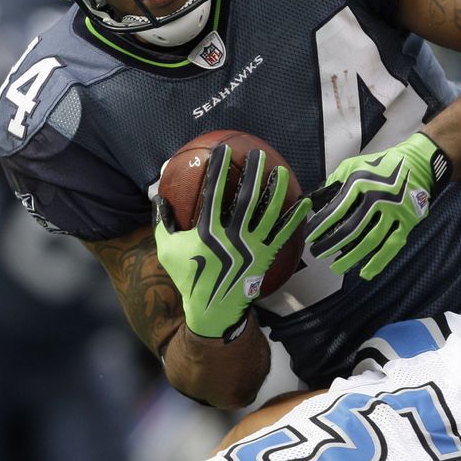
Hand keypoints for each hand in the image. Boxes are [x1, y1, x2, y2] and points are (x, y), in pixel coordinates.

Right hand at [155, 145, 310, 340]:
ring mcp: (252, 246)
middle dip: (253, 173)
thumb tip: (157, 196)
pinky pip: (284, 233)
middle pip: (246, 197)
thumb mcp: (166, 249)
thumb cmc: (188, 276)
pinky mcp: (266, 256)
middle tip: (257, 155)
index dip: (219, 169)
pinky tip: (304, 202)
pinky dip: (295, 218)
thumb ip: (162, 222)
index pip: (214, 193)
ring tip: (282, 171)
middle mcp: (232, 236)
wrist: (212, 309)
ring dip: (277, 190)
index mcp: (207, 232)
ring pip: (268, 212)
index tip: (223, 150)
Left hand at [305, 132, 449, 279]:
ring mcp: (394, 211)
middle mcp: (377, 198)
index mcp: (361, 183)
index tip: (311, 236)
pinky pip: (391, 246)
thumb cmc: (384, 165)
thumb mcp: (355, 164)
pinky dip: (379, 262)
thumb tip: (319, 198)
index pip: (336, 210)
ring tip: (336, 267)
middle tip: (318, 253)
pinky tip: (365, 272)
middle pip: (351, 229)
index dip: (321, 226)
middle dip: (331, 244)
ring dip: (351, 257)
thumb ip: (336, 179)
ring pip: (369, 241)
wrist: (419, 164)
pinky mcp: (407, 222)